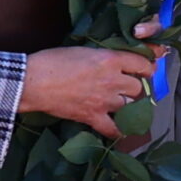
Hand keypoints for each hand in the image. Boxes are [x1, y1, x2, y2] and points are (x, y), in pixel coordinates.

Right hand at [19, 44, 160, 138]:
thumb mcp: (84, 50)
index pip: (143, 64)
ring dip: (126, 105)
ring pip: (130, 106)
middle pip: (138, 87)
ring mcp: (104, 101)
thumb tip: (117, 60)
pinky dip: (118, 130)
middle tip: (124, 86)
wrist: (33, 81)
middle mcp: (112, 81)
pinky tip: (118, 127)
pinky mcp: (93, 117)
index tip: (145, 70)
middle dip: (133, 87)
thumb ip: (104, 56)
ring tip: (118, 103)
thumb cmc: (53, 61)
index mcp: (110, 60)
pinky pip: (114, 130)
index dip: (147, 67)